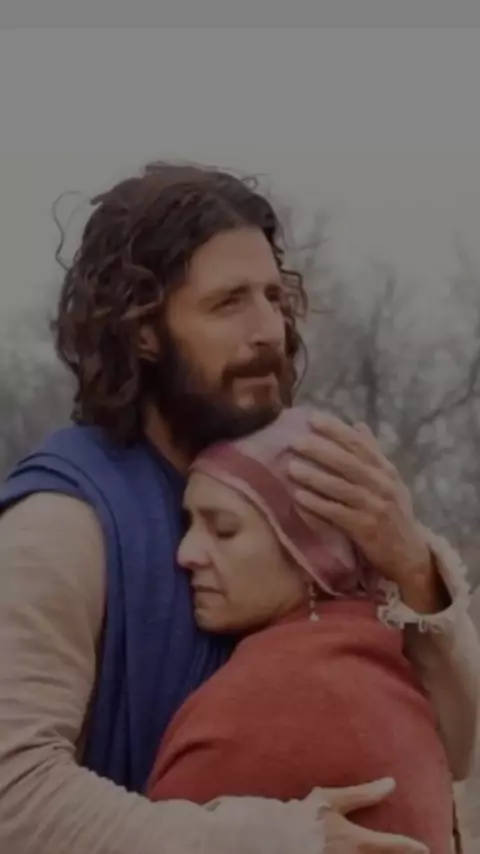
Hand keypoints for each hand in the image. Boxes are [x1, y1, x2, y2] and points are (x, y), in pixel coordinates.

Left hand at [288, 413, 432, 591]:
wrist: (409, 554)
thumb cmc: (392, 514)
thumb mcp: (389, 481)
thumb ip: (372, 454)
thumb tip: (358, 424)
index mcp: (386, 470)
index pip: (360, 445)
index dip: (336, 431)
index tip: (313, 419)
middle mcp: (383, 485)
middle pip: (348, 463)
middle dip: (320, 450)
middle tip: (295, 441)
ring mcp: (375, 507)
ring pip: (342, 487)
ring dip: (315, 477)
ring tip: (291, 467)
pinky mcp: (366, 529)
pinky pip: (338, 513)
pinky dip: (318, 504)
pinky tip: (300, 497)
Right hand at [303, 778, 428, 852]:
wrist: (276, 838)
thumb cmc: (304, 816)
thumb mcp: (333, 800)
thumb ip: (363, 794)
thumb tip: (391, 783)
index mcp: (355, 841)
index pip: (389, 844)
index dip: (409, 846)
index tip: (424, 848)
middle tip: (406, 853)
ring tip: (376, 850)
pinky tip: (357, 852)